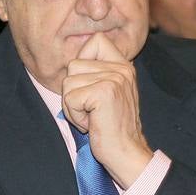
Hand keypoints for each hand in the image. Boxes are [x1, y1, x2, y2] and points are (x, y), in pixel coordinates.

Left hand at [61, 32, 152, 188]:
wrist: (126, 153)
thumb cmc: (111, 128)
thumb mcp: (108, 93)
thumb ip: (96, 73)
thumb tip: (71, 62)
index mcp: (124, 65)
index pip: (95, 41)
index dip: (83, 61)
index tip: (90, 86)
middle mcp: (122, 68)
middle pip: (73, 65)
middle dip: (74, 92)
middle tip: (92, 110)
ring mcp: (114, 79)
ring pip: (68, 82)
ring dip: (73, 105)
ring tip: (92, 117)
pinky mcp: (104, 93)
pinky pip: (70, 98)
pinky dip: (75, 116)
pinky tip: (92, 124)